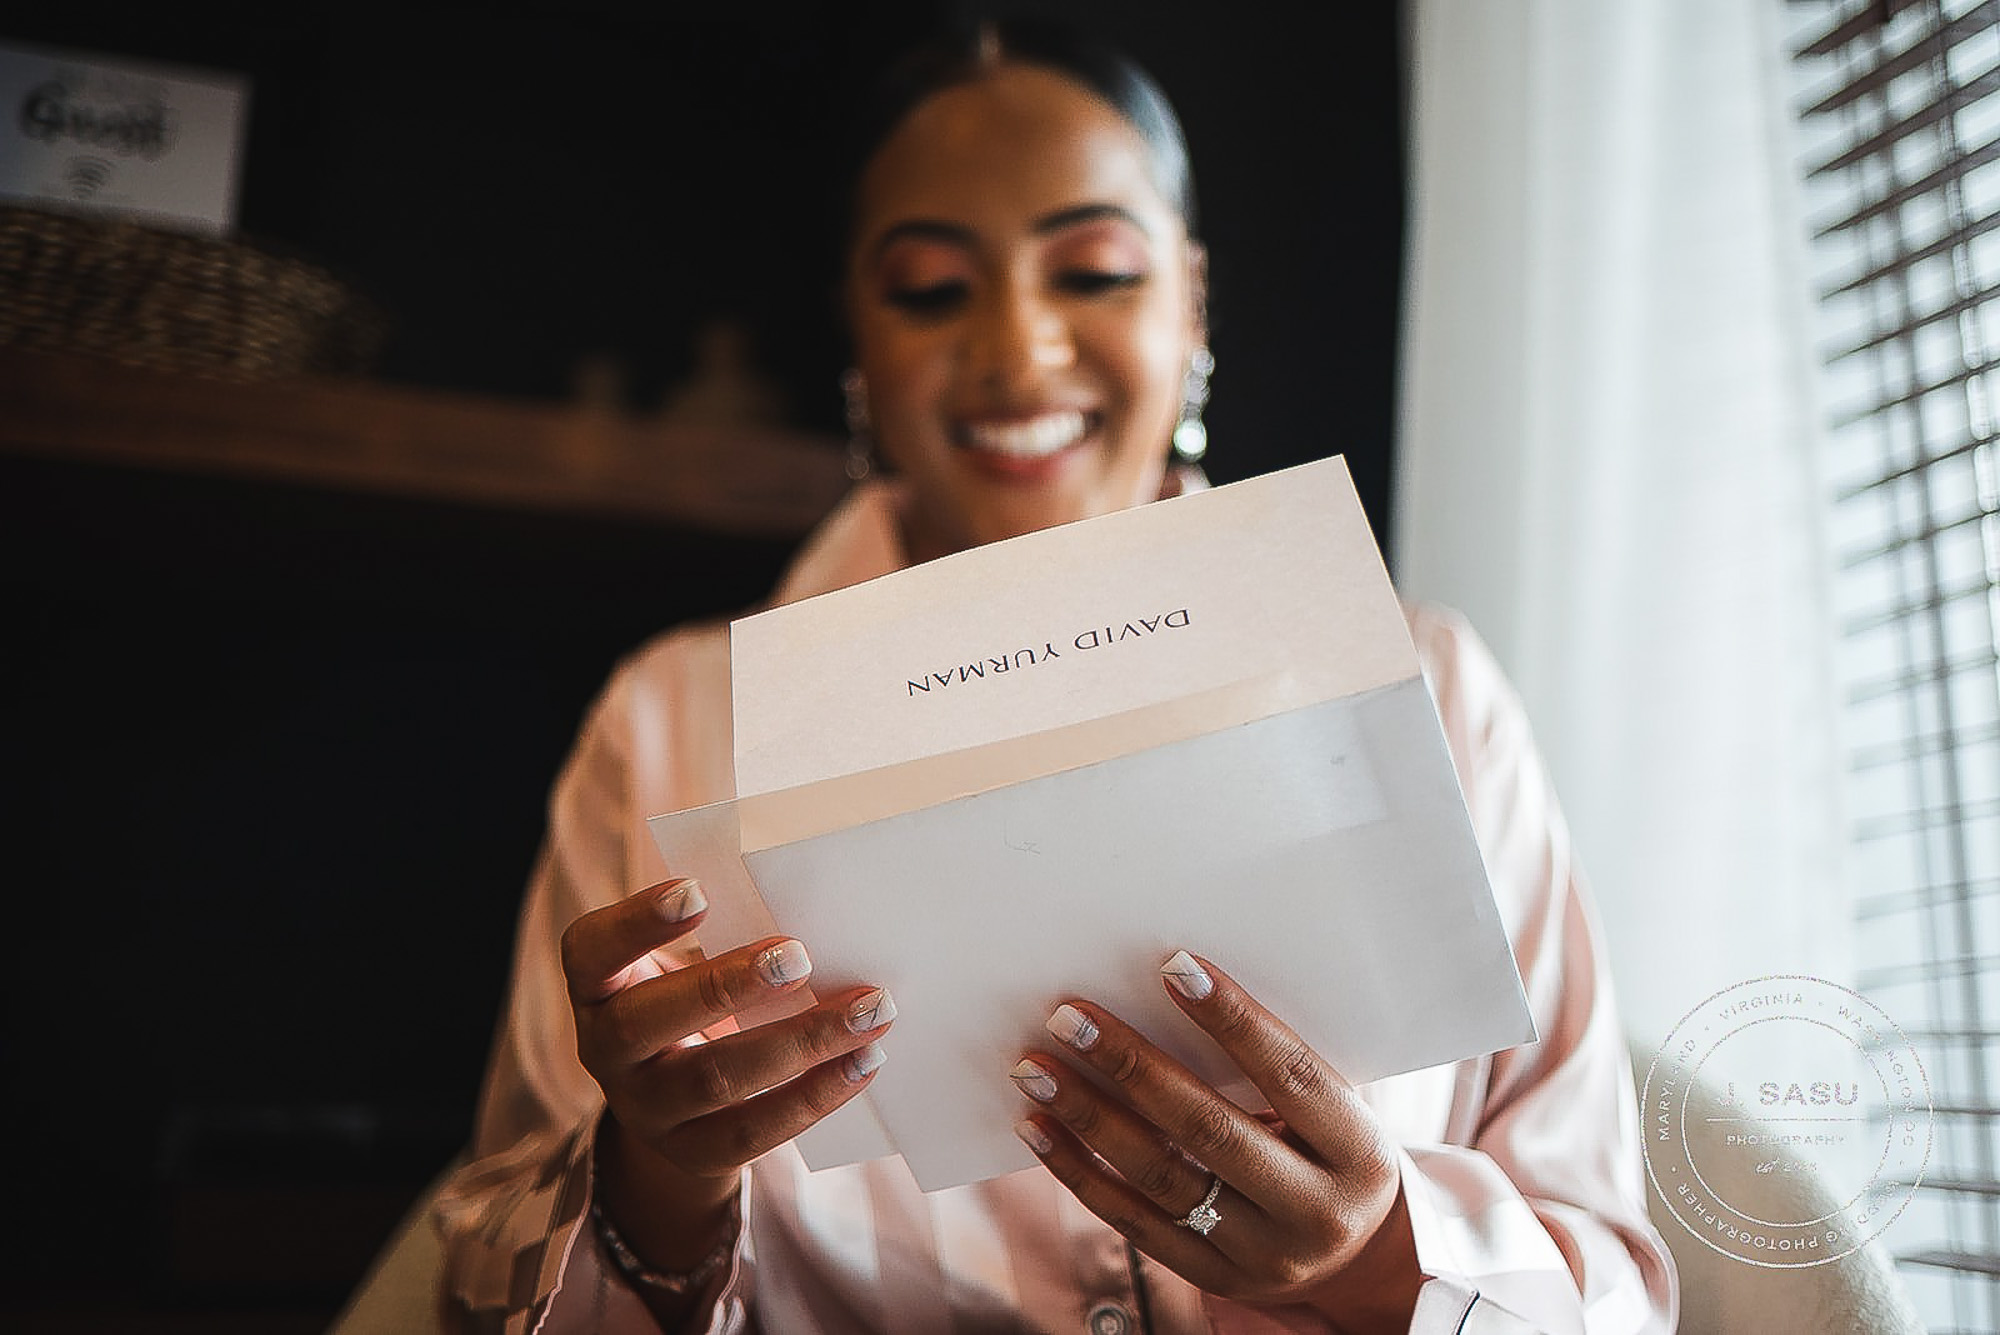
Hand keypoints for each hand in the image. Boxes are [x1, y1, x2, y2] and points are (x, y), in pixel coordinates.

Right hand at [561, 878, 893, 1271]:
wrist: (675, 1100)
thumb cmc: (692, 998)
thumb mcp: (685, 963)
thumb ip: (727, 938)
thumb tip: (817, 916)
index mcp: (598, 986)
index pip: (591, 950)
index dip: (637, 921)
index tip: (697, 891)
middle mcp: (605, 1050)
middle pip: (646, 1021)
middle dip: (727, 986)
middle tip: (799, 955)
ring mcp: (644, 1109)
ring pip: (714, 1080)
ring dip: (801, 1041)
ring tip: (868, 1010)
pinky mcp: (693, 1152)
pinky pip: (755, 1130)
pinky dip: (817, 1093)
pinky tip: (864, 1060)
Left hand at [1010, 951, 1422, 1325]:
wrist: (1360, 1256)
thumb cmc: (1332, 1148)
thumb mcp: (1334, 1109)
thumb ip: (1272, 1066)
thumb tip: (1170, 984)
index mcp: (1357, 1150)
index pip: (1289, 1074)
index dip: (1232, 1018)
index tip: (1173, 965)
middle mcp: (1315, 1210)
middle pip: (1211, 1129)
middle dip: (1133, 1066)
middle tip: (1069, 1016)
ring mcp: (1263, 1254)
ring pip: (1162, 1178)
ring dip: (1089, 1117)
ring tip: (1036, 1068)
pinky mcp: (1215, 1279)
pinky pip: (1134, 1224)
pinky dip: (1079, 1172)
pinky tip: (1039, 1128)